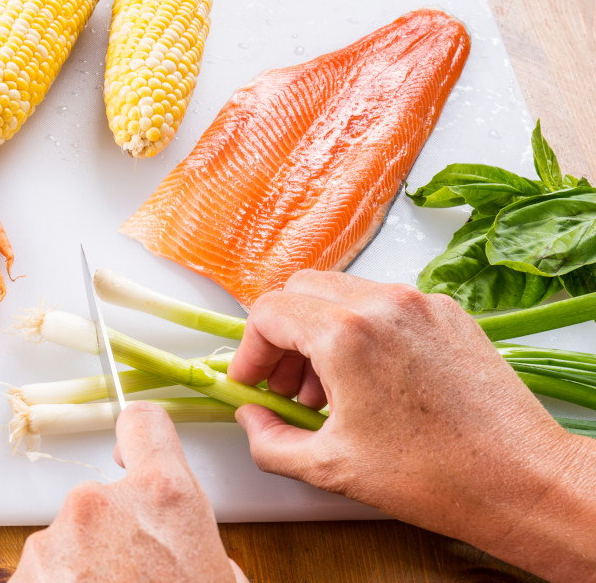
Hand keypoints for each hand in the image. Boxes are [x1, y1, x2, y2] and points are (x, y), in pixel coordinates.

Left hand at [10, 402, 245, 582]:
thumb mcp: (221, 582)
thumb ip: (197, 544)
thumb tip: (182, 548)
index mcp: (163, 498)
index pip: (144, 424)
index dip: (141, 437)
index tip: (136, 449)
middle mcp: (99, 505)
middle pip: (103, 497)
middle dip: (114, 534)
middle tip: (138, 580)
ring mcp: (53, 542)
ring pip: (68, 542)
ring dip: (83, 571)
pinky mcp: (21, 577)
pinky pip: (42, 576)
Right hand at [229, 270, 595, 580]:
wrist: (522, 480)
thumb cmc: (437, 475)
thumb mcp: (330, 468)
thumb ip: (269, 441)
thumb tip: (252, 418)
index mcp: (347, 334)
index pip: (269, 313)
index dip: (249, 351)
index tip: (252, 381)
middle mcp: (383, 304)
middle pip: (301, 291)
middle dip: (281, 335)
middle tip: (282, 382)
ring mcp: (421, 304)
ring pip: (343, 293)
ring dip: (319, 332)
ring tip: (326, 390)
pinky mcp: (449, 314)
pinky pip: (385, 305)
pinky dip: (361, 332)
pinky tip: (368, 382)